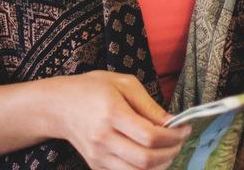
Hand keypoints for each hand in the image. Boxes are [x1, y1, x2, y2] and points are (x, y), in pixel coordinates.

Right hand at [53, 71, 188, 169]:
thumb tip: (172, 123)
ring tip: (168, 149)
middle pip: (146, 160)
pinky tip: (151, 156)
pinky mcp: (96, 166)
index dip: (173, 136)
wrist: (59, 106)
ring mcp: (99, 156)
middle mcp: (104, 139)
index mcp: (112, 113)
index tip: (184, 128)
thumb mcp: (122, 83)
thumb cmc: (91, 89)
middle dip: (171, 153)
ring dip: (161, 165)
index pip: (150, 136)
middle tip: (179, 141)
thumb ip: (148, 104)